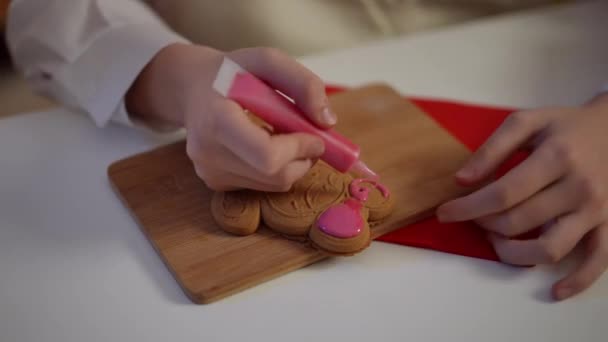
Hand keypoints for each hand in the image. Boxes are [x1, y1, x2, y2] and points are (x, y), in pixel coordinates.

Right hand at [126, 43, 335, 191]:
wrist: (190, 88)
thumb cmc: (232, 72)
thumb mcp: (268, 61)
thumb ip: (304, 84)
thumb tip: (327, 122)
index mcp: (216, 120)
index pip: (268, 156)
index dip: (300, 149)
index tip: (316, 135)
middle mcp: (208, 153)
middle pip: (275, 176)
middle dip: (304, 159)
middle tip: (310, 136)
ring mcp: (209, 172)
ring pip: (273, 184)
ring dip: (293, 164)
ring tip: (282, 133)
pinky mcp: (215, 183)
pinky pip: (262, 186)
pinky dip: (276, 169)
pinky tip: (264, 144)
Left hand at [437, 92, 607, 299]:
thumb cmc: (565, 125)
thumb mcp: (527, 121)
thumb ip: (492, 148)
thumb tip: (462, 180)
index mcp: (556, 157)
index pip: (502, 194)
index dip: (468, 208)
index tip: (445, 213)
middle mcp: (579, 188)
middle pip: (519, 222)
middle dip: (485, 224)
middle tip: (473, 216)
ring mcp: (597, 210)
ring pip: (550, 248)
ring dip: (513, 253)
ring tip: (495, 240)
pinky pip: (597, 261)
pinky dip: (577, 281)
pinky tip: (555, 290)